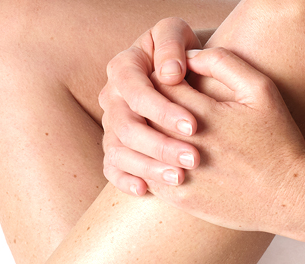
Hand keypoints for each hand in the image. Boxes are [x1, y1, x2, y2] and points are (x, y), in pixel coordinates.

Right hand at [99, 17, 205, 195]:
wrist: (181, 74)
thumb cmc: (182, 52)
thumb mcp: (177, 34)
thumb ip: (171, 43)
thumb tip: (169, 74)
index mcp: (122, 69)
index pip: (137, 93)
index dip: (163, 111)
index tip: (194, 126)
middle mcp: (111, 100)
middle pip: (128, 128)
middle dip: (161, 146)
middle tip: (193, 159)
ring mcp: (110, 127)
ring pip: (119, 152)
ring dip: (148, 168)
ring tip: (179, 178)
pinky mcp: (114, 149)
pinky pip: (111, 169)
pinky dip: (124, 181)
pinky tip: (145, 190)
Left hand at [144, 47, 304, 236]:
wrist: (285, 196)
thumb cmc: (276, 139)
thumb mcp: (260, 91)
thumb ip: (224, 64)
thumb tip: (187, 57)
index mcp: (204, 114)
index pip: (161, 86)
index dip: (159, 79)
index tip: (166, 80)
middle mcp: (186, 145)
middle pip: (145, 117)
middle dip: (145, 107)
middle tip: (152, 103)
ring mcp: (179, 174)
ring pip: (139, 149)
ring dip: (141, 137)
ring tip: (153, 129)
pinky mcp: (177, 198)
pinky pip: (145, 176)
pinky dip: (145, 164)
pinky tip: (157, 156)